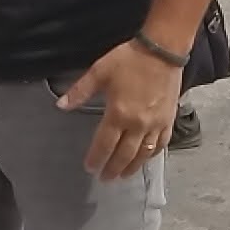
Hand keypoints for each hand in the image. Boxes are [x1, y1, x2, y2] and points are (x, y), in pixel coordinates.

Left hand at [57, 40, 183, 180]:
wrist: (161, 50)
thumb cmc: (128, 60)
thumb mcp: (99, 71)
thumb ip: (80, 91)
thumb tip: (60, 106)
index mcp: (118, 113)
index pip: (104, 144)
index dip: (96, 158)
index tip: (89, 168)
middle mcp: (137, 124)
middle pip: (124, 154)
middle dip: (113, 168)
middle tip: (104, 178)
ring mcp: (155, 124)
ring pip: (143, 154)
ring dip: (131, 167)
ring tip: (123, 175)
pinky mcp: (168, 120)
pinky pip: (161, 144)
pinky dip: (152, 155)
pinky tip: (146, 159)